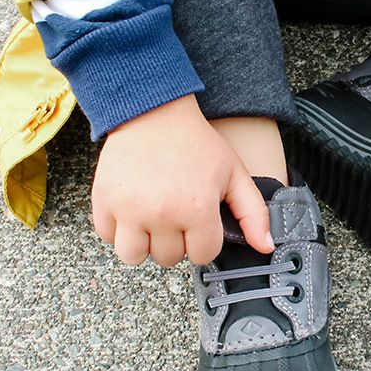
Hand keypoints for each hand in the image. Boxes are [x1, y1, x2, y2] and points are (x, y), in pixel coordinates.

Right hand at [91, 95, 273, 266]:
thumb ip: (253, 213)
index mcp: (197, 209)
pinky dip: (118, 229)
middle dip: (176, 241)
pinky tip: (132, 209)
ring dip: (145, 243)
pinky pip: (108, 237)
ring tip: (152, 220)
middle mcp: (162, 214)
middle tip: (177, 213)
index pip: (203, 255)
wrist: (152, 112)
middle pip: (169, 258)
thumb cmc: (196, 143)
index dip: (204, 240)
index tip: (200, 220)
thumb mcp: (234, 174)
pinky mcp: (104, 201)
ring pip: (134, 257)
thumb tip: (267, 247)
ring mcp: (129, 209)